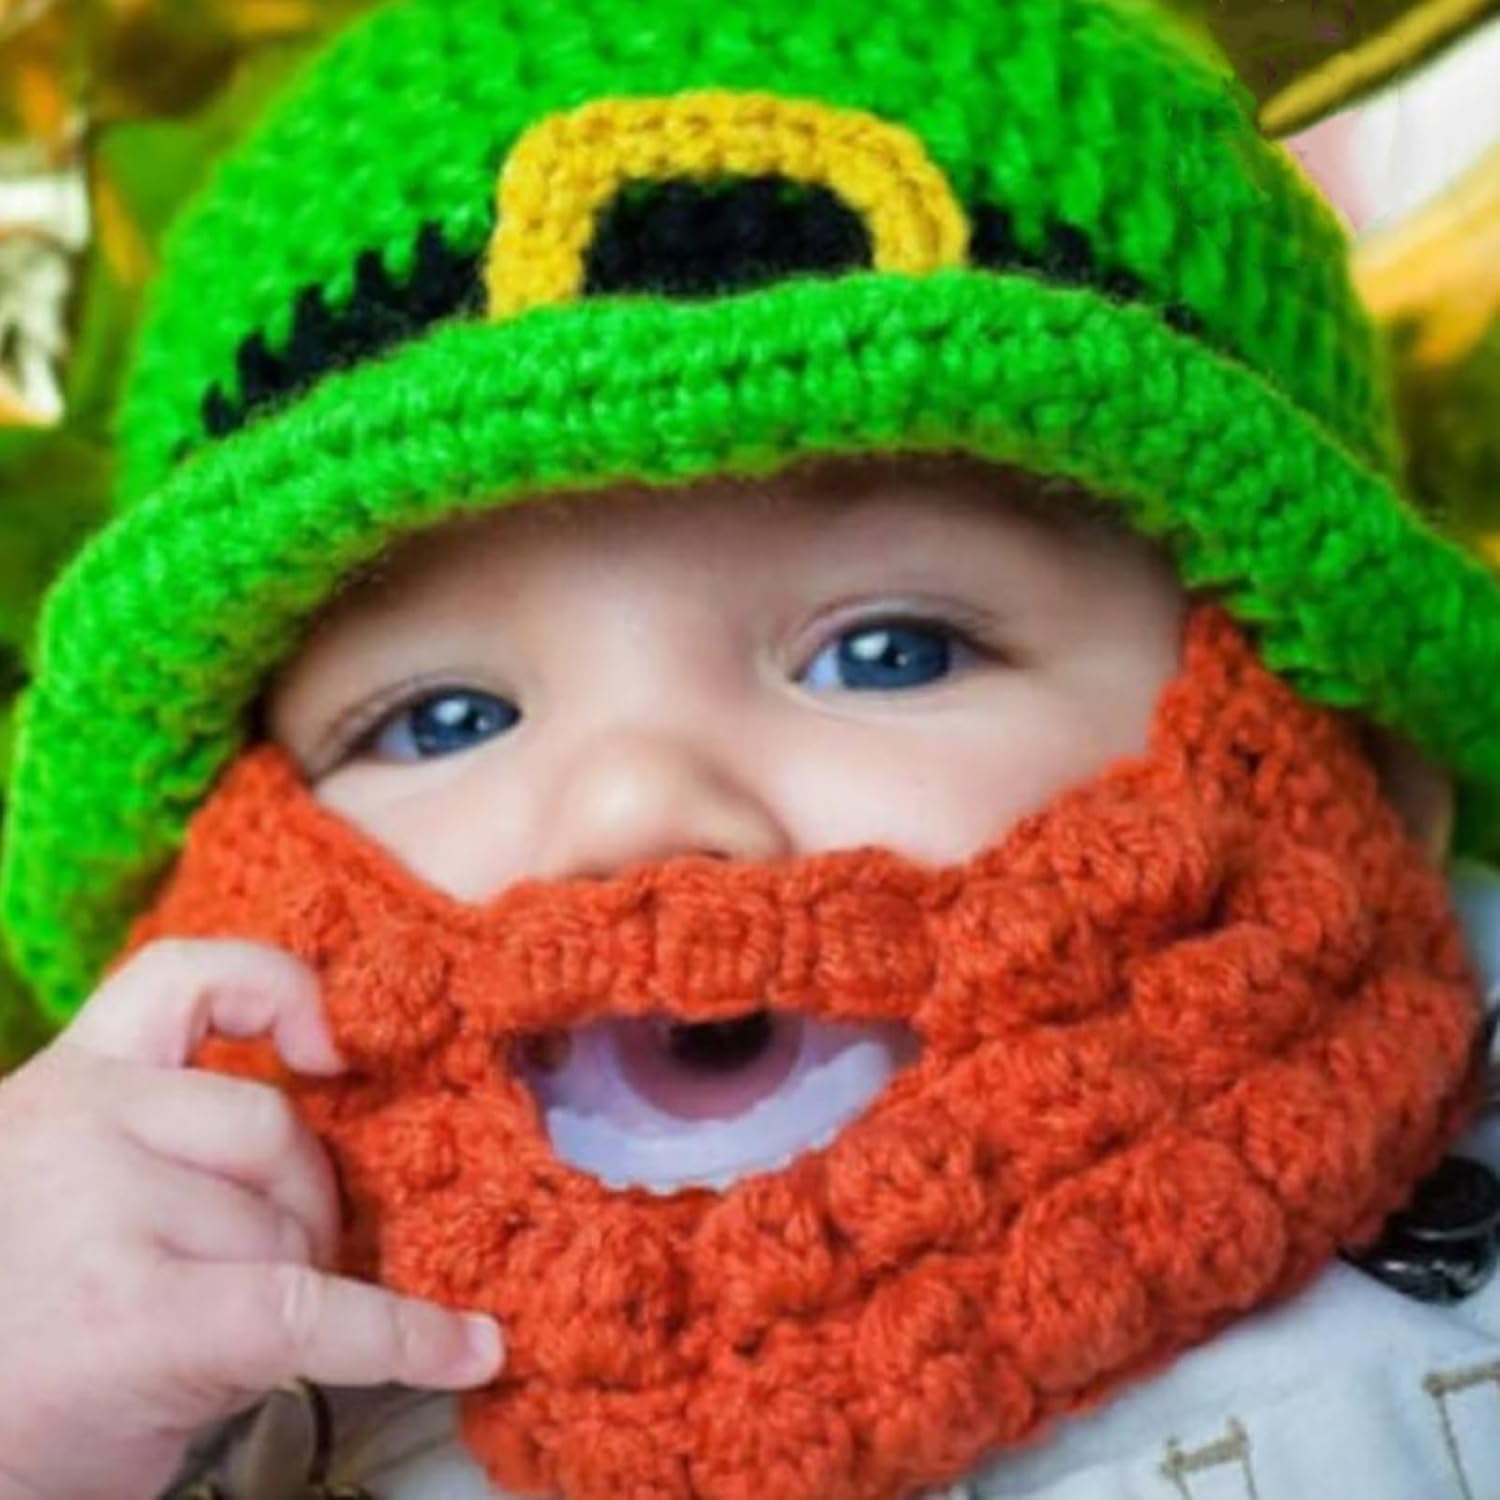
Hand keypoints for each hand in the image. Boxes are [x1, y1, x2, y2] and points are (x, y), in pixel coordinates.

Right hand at [0, 939, 504, 1499]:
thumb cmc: (20, 1325)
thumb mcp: (69, 1190)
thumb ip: (168, 1137)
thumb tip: (342, 1125)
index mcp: (64, 1084)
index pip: (183, 978)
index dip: (279, 990)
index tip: (332, 1046)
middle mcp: (77, 1124)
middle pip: (271, 1128)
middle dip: (300, 1205)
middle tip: (263, 1276)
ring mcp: (103, 1214)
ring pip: (288, 1229)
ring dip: (292, 1288)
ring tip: (223, 1342)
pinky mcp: (142, 1317)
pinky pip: (313, 1310)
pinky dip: (405, 1338)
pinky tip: (466, 1350)